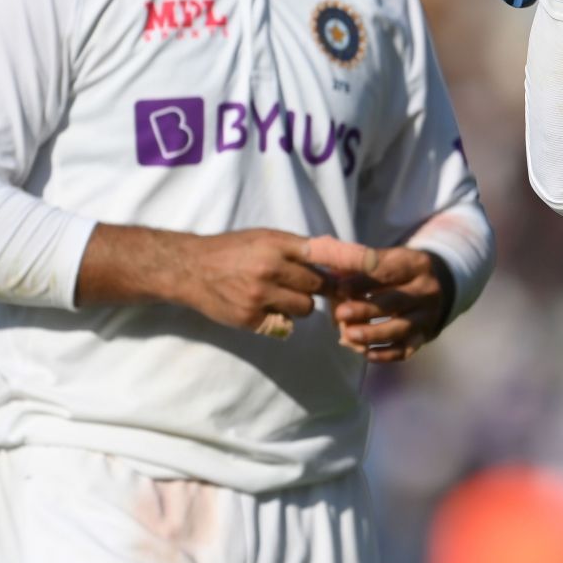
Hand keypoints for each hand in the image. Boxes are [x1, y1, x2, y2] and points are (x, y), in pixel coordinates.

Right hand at [174, 229, 358, 334]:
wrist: (190, 269)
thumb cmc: (232, 250)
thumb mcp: (264, 237)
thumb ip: (297, 248)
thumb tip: (338, 255)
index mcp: (276, 244)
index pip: (323, 252)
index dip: (350, 259)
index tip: (372, 264)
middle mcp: (271, 269)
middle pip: (319, 286)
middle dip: (316, 287)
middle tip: (302, 283)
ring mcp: (260, 296)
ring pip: (305, 308)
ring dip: (300, 304)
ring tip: (279, 294)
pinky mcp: (250, 319)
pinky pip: (284, 325)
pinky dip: (280, 319)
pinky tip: (264, 307)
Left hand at [329, 247, 454, 363]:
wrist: (431, 288)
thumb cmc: (396, 271)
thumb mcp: (383, 260)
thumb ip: (356, 266)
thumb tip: (330, 279)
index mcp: (416, 264)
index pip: (388, 271)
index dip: (362, 280)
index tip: (339, 287)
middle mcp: (427, 289)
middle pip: (396, 301)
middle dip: (366, 309)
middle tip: (341, 314)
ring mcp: (428, 315)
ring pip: (401, 328)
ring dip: (374, 333)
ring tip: (349, 335)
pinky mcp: (424, 336)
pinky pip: (406, 349)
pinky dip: (386, 354)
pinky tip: (367, 353)